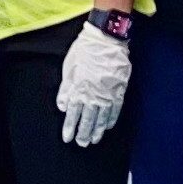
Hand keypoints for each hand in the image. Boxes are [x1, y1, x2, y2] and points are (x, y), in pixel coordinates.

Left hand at [56, 24, 132, 147]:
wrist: (107, 40)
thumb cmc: (85, 51)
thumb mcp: (69, 68)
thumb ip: (65, 89)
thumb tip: (63, 106)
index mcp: (79, 90)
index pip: (73, 114)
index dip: (70, 128)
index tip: (68, 138)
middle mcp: (93, 96)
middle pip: (88, 120)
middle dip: (83, 133)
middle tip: (81, 143)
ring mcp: (108, 95)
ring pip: (102, 118)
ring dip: (97, 131)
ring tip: (93, 140)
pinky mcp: (120, 91)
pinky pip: (115, 110)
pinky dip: (111, 120)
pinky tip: (107, 127)